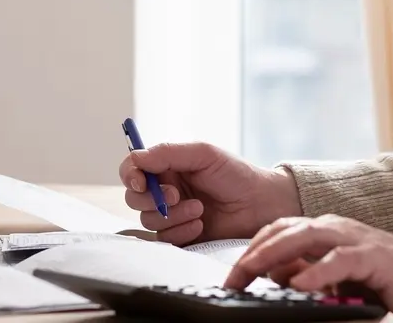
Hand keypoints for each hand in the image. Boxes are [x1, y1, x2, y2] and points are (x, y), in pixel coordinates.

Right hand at [119, 142, 302, 244]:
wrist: (261, 204)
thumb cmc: (236, 174)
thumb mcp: (203, 154)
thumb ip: (168, 153)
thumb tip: (136, 156)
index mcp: (167, 167)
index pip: (133, 169)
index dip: (130, 175)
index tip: (141, 182)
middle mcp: (165, 190)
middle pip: (134, 198)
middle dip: (151, 199)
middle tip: (176, 195)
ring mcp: (172, 215)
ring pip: (149, 220)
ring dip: (172, 216)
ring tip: (200, 209)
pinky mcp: (181, 236)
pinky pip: (165, 239)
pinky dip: (180, 232)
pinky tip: (201, 225)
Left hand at [224, 215, 392, 322]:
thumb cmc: (391, 280)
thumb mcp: (342, 280)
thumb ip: (312, 275)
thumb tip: (280, 280)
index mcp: (327, 231)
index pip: (279, 232)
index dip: (251, 250)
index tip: (230, 277)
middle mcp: (338, 229)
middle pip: (285, 230)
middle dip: (254, 252)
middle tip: (231, 278)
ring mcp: (357, 239)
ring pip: (308, 236)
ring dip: (275, 253)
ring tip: (252, 270)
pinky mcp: (377, 257)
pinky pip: (341, 261)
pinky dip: (318, 271)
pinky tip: (300, 284)